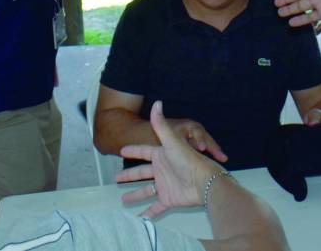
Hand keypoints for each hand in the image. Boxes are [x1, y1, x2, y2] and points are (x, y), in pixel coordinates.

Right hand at [118, 101, 226, 217]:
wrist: (205, 183)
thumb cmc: (189, 160)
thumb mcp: (172, 141)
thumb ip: (161, 124)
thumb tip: (157, 102)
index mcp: (162, 155)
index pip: (144, 151)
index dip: (133, 150)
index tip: (121, 150)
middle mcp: (163, 170)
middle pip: (142, 173)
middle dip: (130, 175)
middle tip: (116, 179)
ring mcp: (165, 186)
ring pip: (146, 191)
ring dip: (136, 195)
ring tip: (122, 201)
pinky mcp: (169, 200)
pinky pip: (155, 208)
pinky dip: (148, 214)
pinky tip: (139, 219)